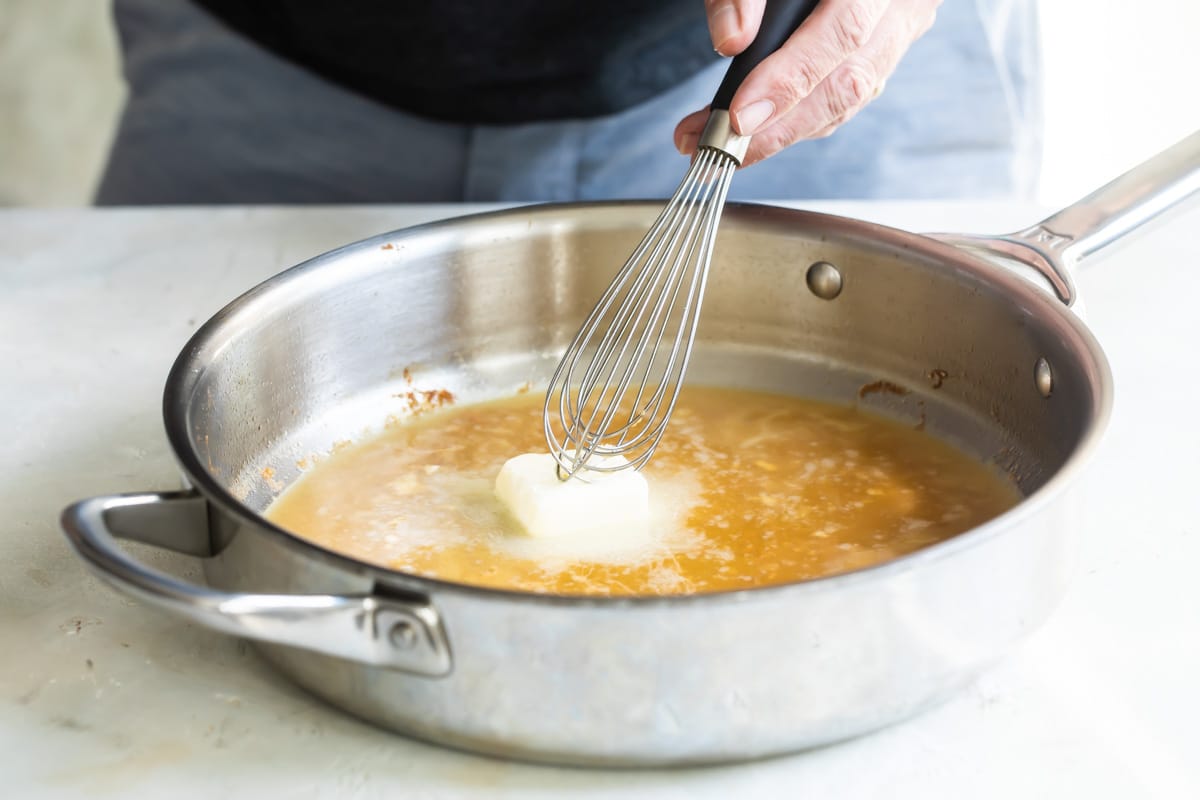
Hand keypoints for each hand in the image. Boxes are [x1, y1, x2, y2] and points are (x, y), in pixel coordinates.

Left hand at [675, 0, 940, 166]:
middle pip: (849, 82)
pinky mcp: (881, 52)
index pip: (844, 30)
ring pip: (846, 100)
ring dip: (780, 132)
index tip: (739, 115)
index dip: (791, 78)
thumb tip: (732, 41)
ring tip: (716, 140)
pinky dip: (794, 121)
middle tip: (716, 144)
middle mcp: (903, 4)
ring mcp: (899, 31)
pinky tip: (749, 130)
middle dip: (778, 126)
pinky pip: (842, 100)